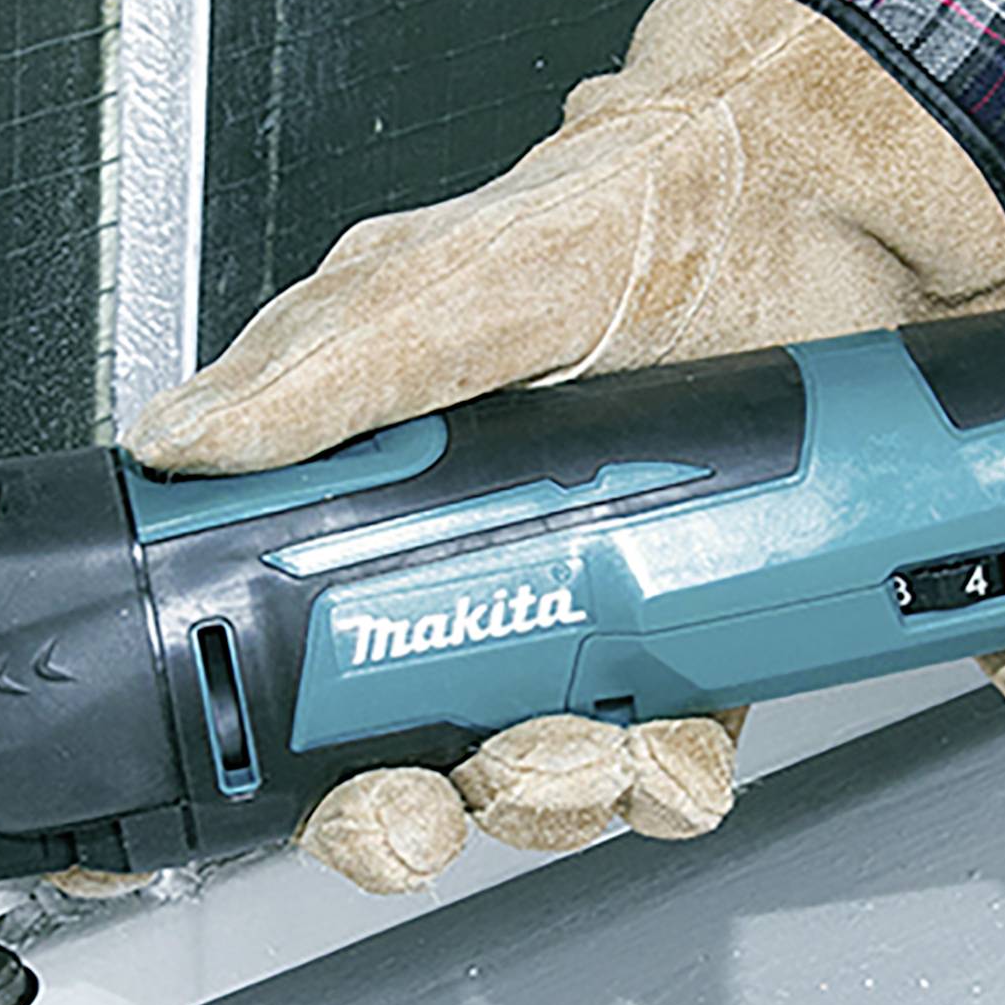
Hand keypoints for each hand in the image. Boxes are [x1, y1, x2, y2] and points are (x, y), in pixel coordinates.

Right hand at [131, 0, 1004, 890]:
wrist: (817, 197)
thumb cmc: (631, 216)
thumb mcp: (454, 284)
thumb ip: (330, 371)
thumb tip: (187, 438)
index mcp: (384, 500)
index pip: (294, 658)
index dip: (277, 748)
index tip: (282, 784)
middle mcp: (474, 568)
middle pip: (407, 750)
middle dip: (415, 807)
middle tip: (431, 799)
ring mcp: (587, 606)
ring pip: (540, 769)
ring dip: (551, 794)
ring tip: (578, 752)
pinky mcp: (695, 629)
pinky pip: (667, 752)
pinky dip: (669, 781)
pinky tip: (671, 756)